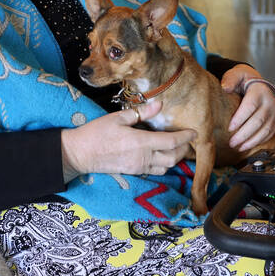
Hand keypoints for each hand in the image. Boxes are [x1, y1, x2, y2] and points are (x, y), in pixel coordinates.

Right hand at [61, 100, 195, 180]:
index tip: (194, 131)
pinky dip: (164, 164)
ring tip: (176, 146)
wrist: (79, 154)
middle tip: (187, 139)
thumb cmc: (96, 133)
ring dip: (175, 158)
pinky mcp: (134, 172)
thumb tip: (160, 103)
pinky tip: (161, 154)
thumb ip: (141, 113)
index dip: (186, 137)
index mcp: (141, 142)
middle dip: (184, 149)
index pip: (171, 142)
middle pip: (174, 157)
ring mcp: (139, 167)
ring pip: (166, 167)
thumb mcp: (118, 118)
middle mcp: (143, 158)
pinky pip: (156, 171)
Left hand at [221, 64, 274, 150]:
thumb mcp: (237, 74)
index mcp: (260, 90)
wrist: (259, 84)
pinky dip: (259, 142)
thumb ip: (230, 79)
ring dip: (251, 141)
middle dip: (244, 134)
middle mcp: (271, 102)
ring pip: (265, 130)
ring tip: (239, 147)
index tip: (230, 128)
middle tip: (232, 142)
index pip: (251, 106)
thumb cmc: (246, 80)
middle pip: (258, 121)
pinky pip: (270, 134)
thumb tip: (225, 87)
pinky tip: (248, 145)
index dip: (240, 119)